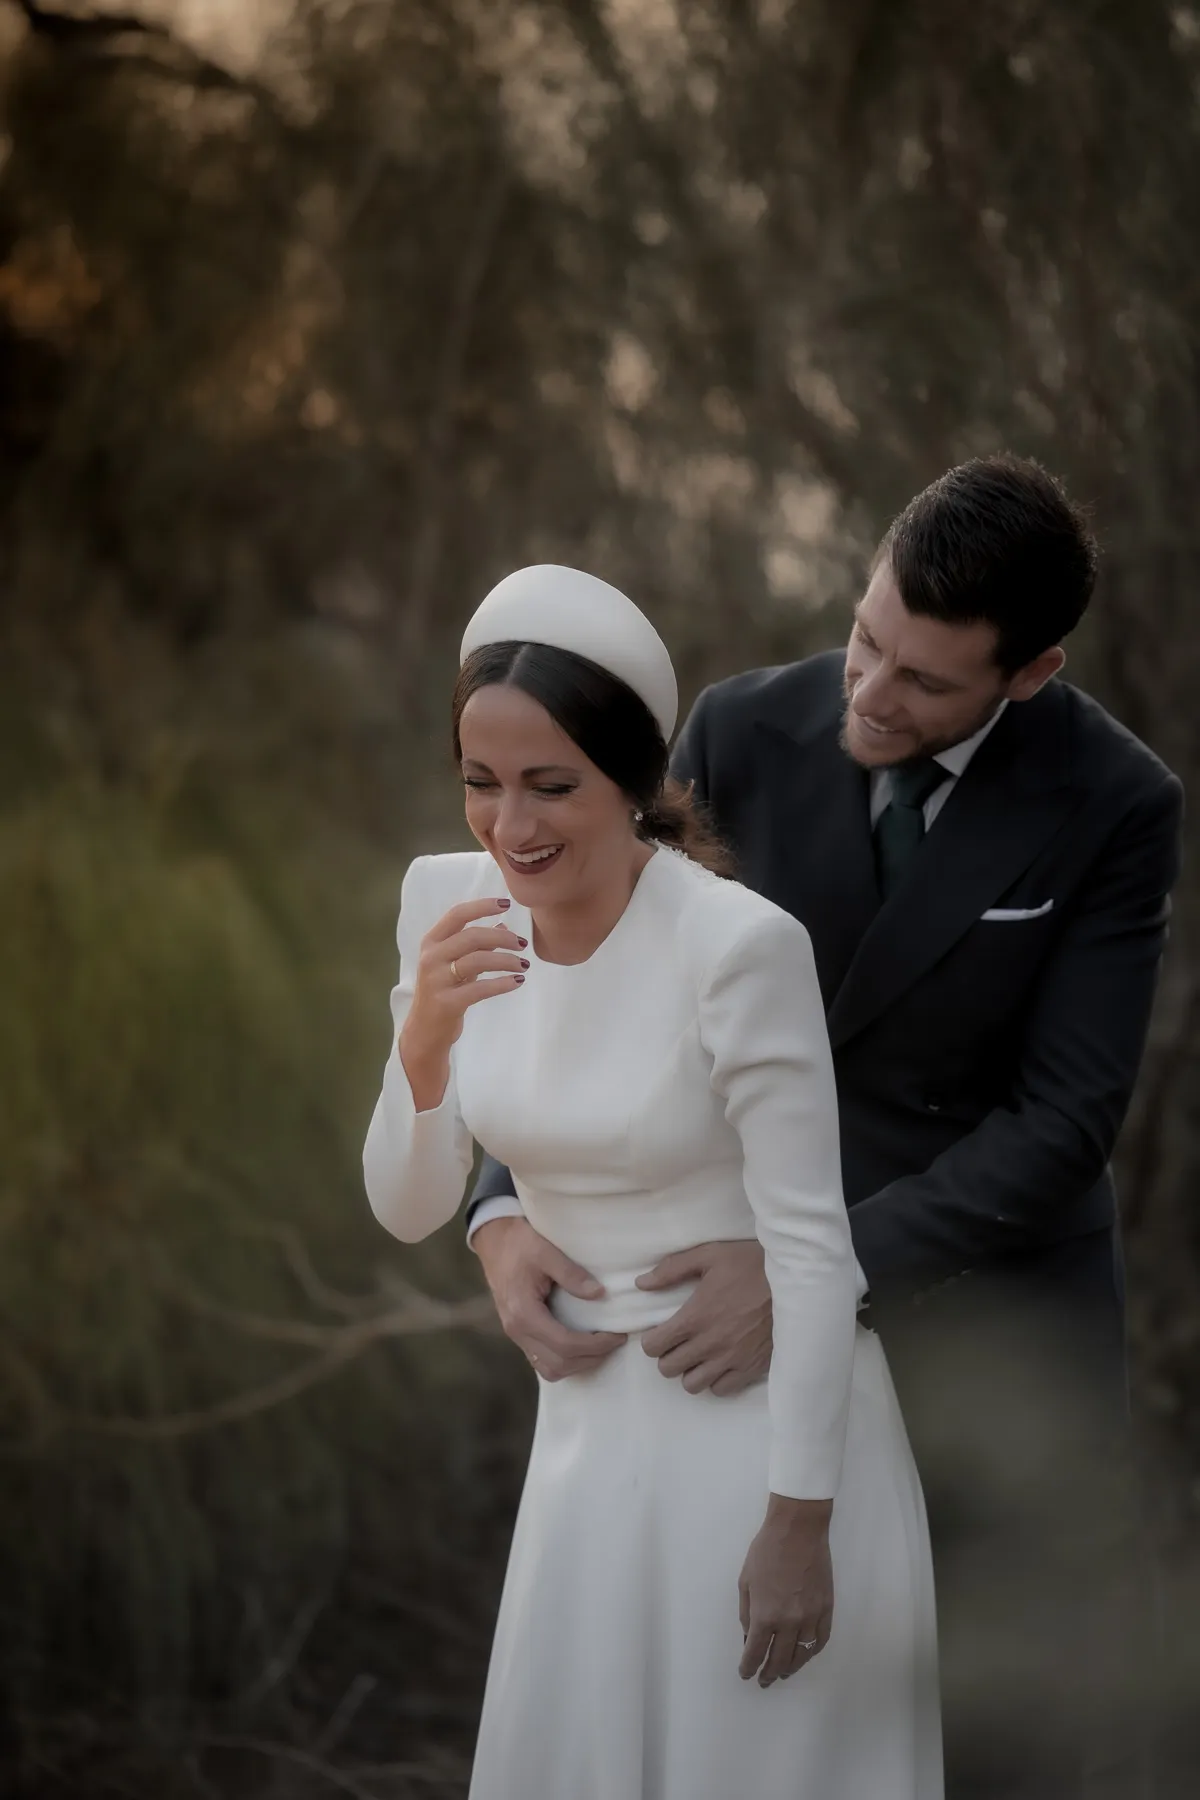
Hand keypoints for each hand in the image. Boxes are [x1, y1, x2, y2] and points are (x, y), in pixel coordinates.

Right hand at [400, 897, 526, 1109]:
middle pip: (472, 936)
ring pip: (478, 960)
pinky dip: (503, 983)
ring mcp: (436, 980)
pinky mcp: (447, 1003)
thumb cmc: (444, 992)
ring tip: (523, 965)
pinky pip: (480, 988)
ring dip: (506, 960)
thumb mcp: (456, 964)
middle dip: (503, 938)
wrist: (425, 1032)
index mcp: (431, 942)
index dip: (482, 906)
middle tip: (522, 944)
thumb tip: (503, 925)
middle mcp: (431, 958)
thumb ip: (477, 945)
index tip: (507, 903)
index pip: (458, 915)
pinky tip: (517, 981)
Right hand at [473, 1216, 626, 1380]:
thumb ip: (571, 1273)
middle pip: (558, 1364)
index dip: (595, 1345)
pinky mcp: (519, 1333)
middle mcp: (517, 1330)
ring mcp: (516, 1334)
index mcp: (523, 1312)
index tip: (617, 1335)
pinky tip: (582, 1346)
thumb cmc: (520, 1243)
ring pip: (549, 1370)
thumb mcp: (546, 1251)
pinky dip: (565, 1361)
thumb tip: (600, 1293)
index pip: (564, 1344)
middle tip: (615, 1342)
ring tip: (601, 1347)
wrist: (494, 1241)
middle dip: (591, 1358)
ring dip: (578, 1364)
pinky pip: (542, 1360)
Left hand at [637, 1240, 771, 1394]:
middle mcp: (710, 1343)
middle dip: (667, 1355)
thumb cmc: (749, 1264)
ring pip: (692, 1385)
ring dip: (690, 1370)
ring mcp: (731, 1359)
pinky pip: (721, 1390)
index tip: (660, 1332)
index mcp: (695, 1316)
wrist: (794, 1280)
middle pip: (668, 1368)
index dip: (652, 1340)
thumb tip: (641, 1283)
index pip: (654, 1347)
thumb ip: (672, 1269)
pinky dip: (715, 1380)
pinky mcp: (751, 1367)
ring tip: (698, 1354)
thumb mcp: (709, 1255)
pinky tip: (719, 1362)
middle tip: (678, 1341)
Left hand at [738, 1496, 833, 1686]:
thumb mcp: (745, 1581)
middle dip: (769, 1673)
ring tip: (784, 1673)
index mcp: (765, 1615)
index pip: (756, 1653)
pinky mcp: (827, 1609)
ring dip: (792, 1667)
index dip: (749, 1667)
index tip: (746, 1673)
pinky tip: (805, 1654)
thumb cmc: (766, 1551)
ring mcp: (811, 1617)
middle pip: (780, 1659)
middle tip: (764, 1680)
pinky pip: (821, 1640)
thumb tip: (750, 1636)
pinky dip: (812, 1651)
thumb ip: (747, 1613)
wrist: (798, 1530)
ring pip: (803, 1654)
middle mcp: (789, 1623)